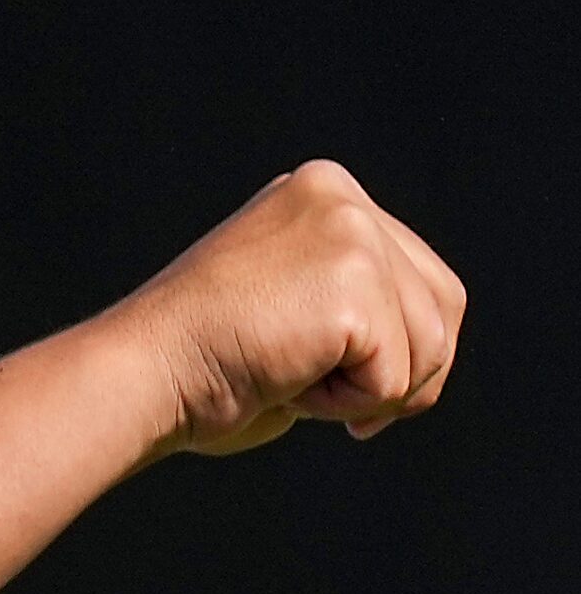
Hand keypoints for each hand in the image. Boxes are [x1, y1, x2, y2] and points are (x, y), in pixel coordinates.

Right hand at [115, 159, 465, 455]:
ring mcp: (348, 233)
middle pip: (444, 310)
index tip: (312, 359)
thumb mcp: (294, 294)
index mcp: (324, 189)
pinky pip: (397, 380)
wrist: (148, 369)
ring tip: (287, 367)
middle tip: (313, 380)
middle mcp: (340, 196)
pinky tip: (283, 376)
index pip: (425, 281)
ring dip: (367, 389)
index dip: (394, 348)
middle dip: (399, 370)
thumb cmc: (209, 358)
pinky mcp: (351, 285)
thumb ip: (352, 288)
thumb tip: (431, 331)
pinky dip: (344, 404)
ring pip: (431, 347)